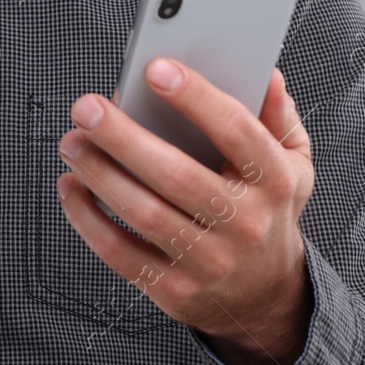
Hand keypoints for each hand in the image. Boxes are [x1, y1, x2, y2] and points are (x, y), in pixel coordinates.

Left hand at [55, 60, 314, 364]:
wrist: (265, 296)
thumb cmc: (267, 212)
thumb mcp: (293, 162)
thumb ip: (275, 114)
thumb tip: (265, 74)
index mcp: (273, 181)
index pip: (236, 132)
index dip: (196, 98)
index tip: (156, 69)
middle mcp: (243, 222)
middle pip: (178, 175)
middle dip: (124, 137)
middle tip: (88, 107)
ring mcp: (209, 261)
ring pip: (144, 214)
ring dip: (99, 174)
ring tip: (73, 142)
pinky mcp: (174, 289)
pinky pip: (121, 253)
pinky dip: (87, 218)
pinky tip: (72, 187)